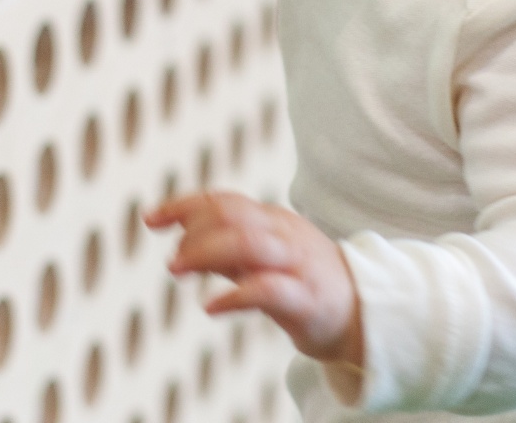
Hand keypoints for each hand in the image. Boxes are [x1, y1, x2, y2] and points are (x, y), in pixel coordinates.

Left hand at [146, 191, 363, 370]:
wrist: (365, 313)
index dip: (184, 205)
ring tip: (177, 269)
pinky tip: (211, 306)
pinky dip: (234, 295)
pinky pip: (267, 289)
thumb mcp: (263, 259)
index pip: (224, 200)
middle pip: (233, 215)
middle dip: (193, 230)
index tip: (150, 219)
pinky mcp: (306, 298)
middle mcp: (283, 234)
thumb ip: (227, 249)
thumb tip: (181, 242)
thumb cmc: (305, 284)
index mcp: (272, 220)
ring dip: (206, 252)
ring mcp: (296, 263)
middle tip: (172, 261)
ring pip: (248, 243)